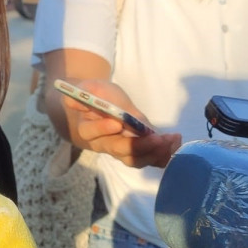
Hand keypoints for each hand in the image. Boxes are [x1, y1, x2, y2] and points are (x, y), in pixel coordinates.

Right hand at [61, 79, 180, 167]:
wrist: (107, 106)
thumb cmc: (100, 96)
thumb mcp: (94, 87)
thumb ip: (86, 91)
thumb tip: (72, 99)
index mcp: (89, 128)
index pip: (90, 132)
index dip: (102, 129)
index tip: (116, 123)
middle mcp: (104, 144)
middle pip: (118, 150)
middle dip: (138, 146)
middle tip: (156, 138)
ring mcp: (121, 151)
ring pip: (134, 160)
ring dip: (153, 153)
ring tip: (169, 141)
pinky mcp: (137, 152)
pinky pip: (149, 160)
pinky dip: (163, 155)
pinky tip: (174, 143)